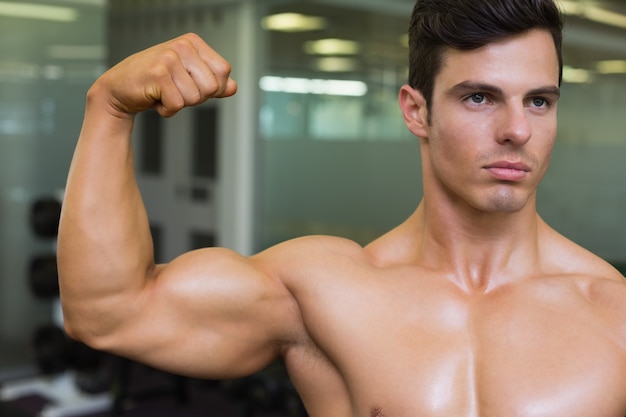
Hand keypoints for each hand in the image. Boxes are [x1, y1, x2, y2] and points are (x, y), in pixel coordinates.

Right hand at [93, 33, 236, 118]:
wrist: (119, 89)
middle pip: (212, 87)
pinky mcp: (157, 74)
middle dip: (196, 98)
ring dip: (179, 104)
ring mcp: (169, 58)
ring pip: (195, 98)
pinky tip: (154, 98)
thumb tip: (233, 87)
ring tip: (163, 93)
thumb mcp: (187, 77)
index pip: (224, 72)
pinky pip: (177, 105)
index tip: (191, 84)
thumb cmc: (154, 82)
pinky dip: (166, 110)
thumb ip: (213, 82)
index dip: (212, 88)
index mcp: (193, 42)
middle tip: (175, 90)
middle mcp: (182, 46)